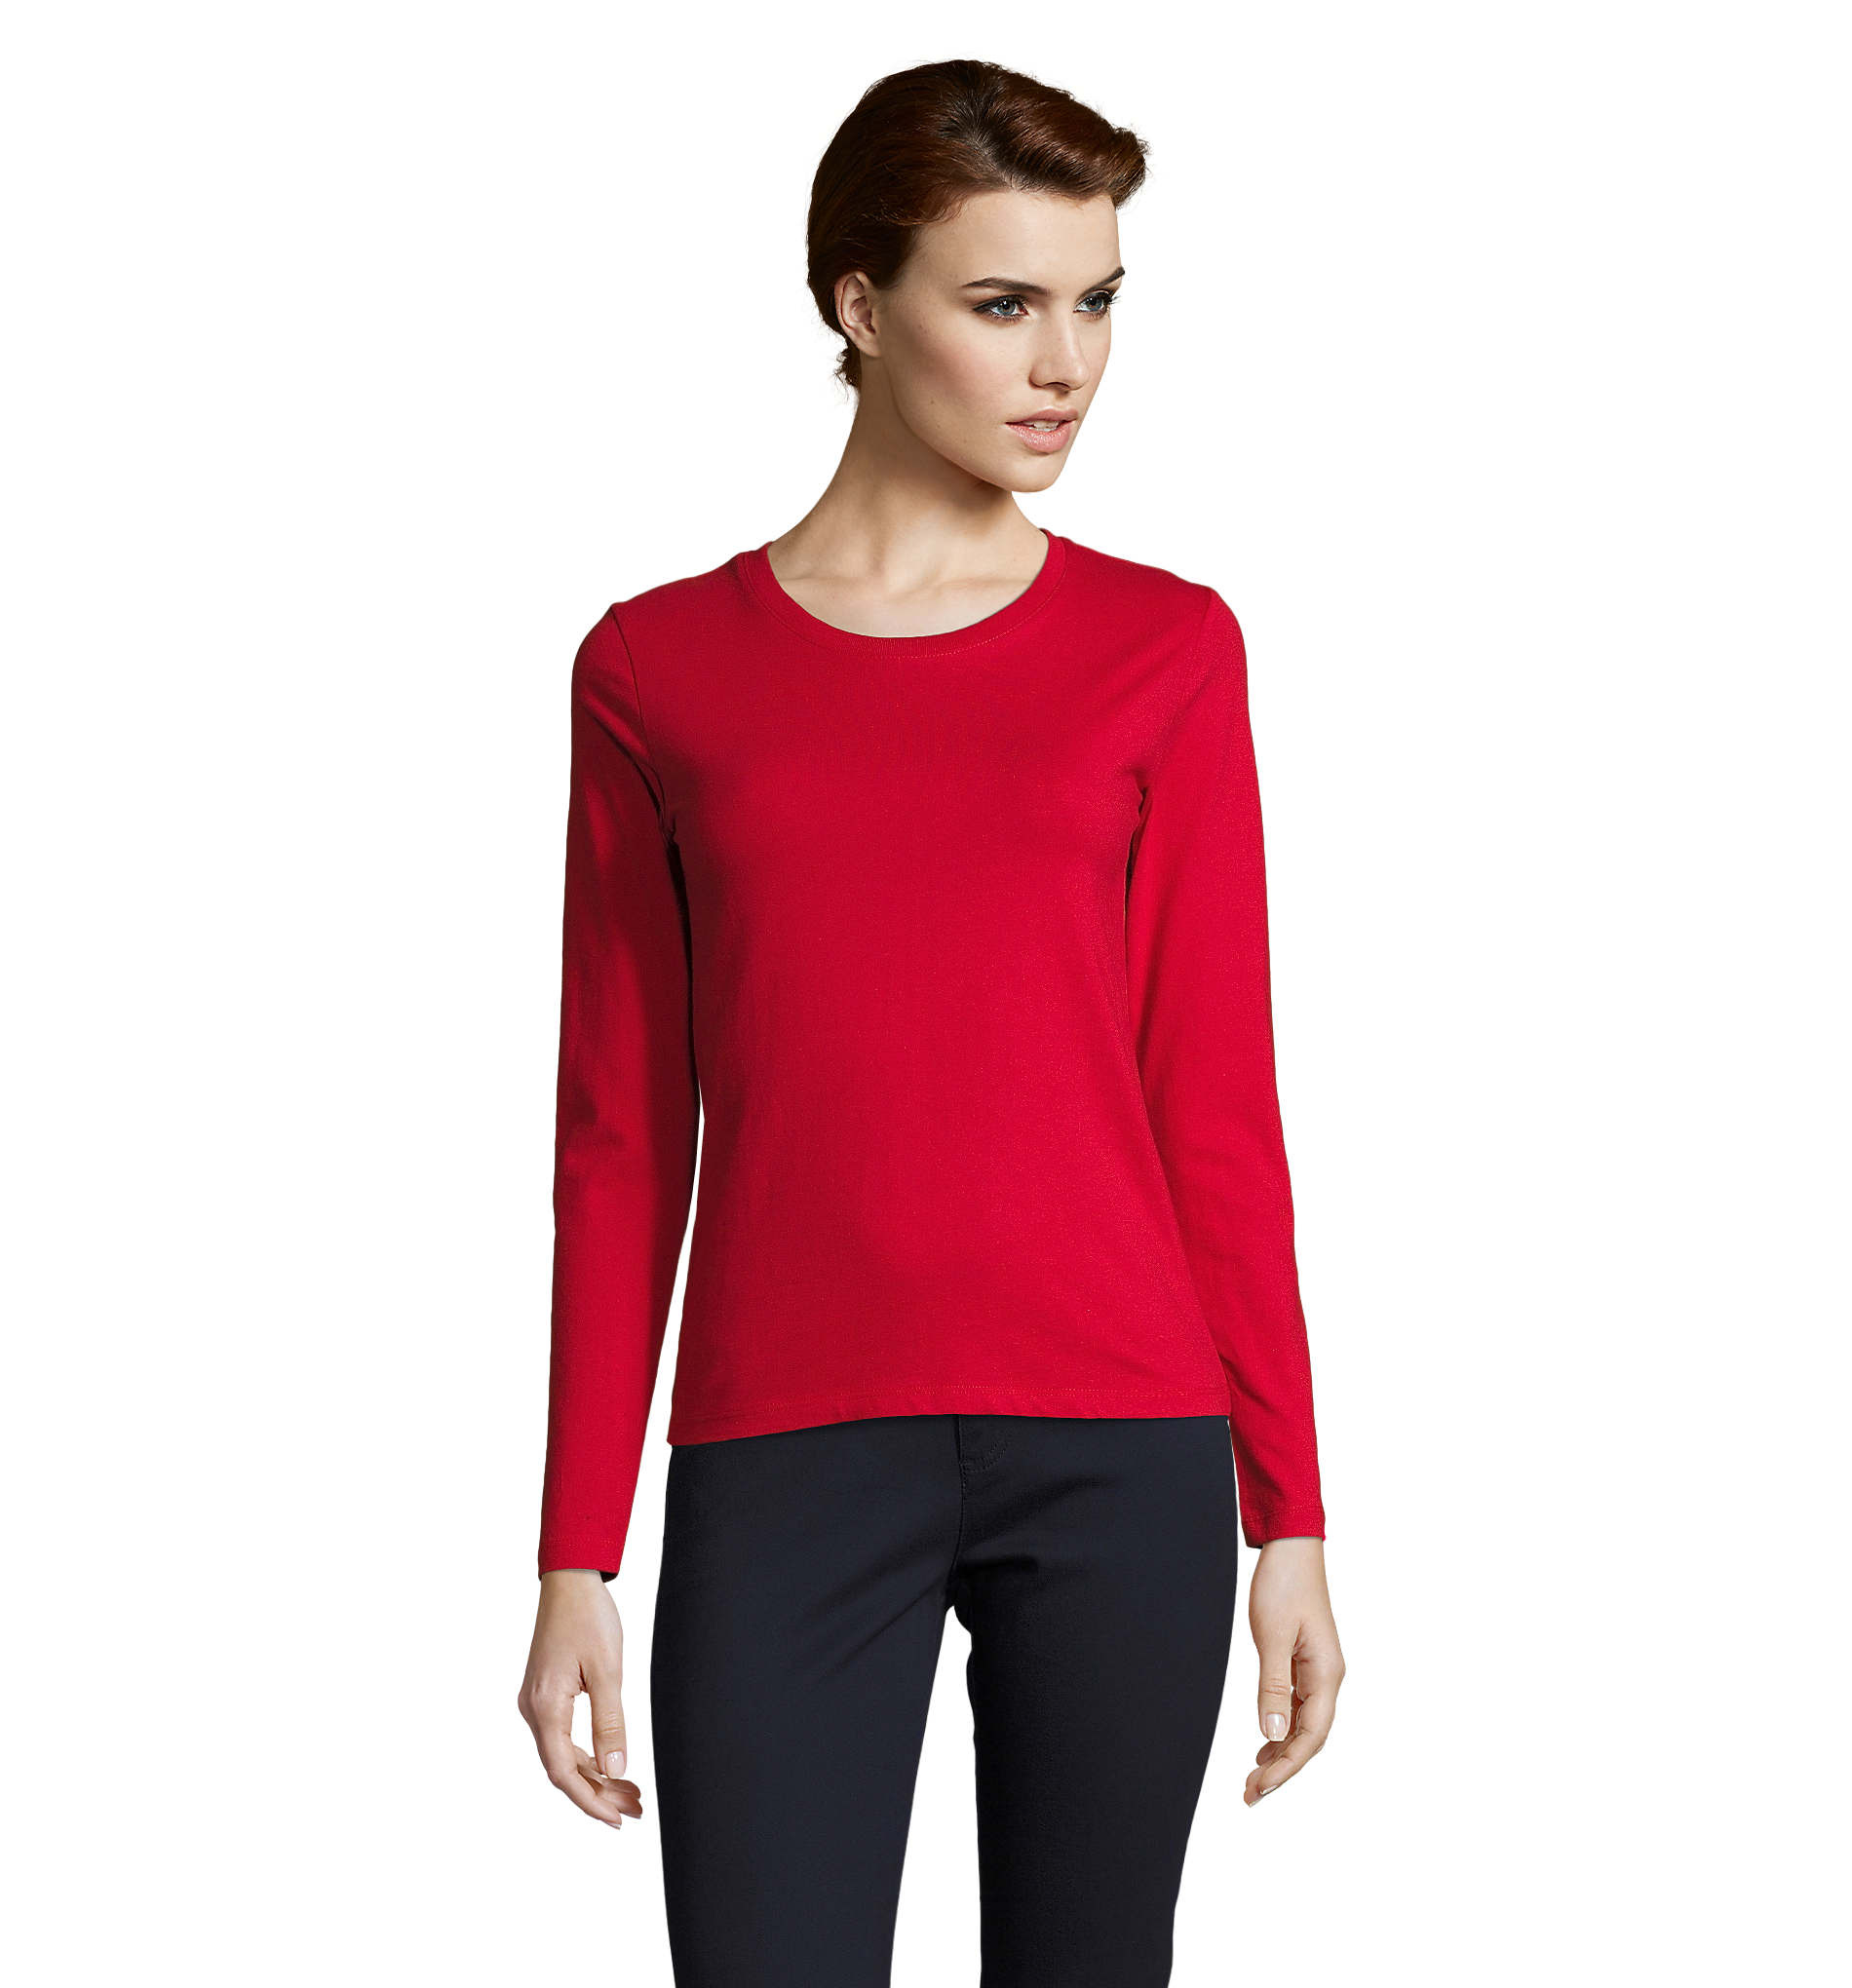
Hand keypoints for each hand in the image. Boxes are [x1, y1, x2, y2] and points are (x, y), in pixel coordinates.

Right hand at [517, 1569, 641, 1829]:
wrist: (570, 1580)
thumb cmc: (589, 1617)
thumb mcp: (607, 1670)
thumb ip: (610, 1723)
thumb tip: (615, 1770)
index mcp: (545, 1707)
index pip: (562, 1772)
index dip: (589, 1801)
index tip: (616, 1820)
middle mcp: (533, 1710)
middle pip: (563, 1768)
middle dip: (598, 1793)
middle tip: (635, 1809)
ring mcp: (536, 1703)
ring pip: (563, 1754)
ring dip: (595, 1776)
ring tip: (631, 1793)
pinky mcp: (544, 1695)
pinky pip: (562, 1737)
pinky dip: (586, 1755)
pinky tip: (610, 1764)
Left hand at [1243, 1536, 1343, 1806]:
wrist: (1290, 1547)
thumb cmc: (1283, 1584)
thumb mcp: (1272, 1636)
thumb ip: (1274, 1687)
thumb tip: (1274, 1735)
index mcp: (1326, 1674)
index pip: (1310, 1737)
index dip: (1287, 1767)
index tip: (1260, 1787)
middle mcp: (1328, 1677)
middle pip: (1310, 1738)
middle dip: (1283, 1769)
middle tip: (1251, 1794)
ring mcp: (1317, 1670)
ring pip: (1304, 1725)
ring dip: (1282, 1753)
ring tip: (1255, 1778)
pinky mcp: (1305, 1661)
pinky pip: (1298, 1707)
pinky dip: (1282, 1729)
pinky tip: (1266, 1742)